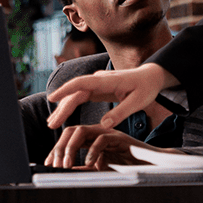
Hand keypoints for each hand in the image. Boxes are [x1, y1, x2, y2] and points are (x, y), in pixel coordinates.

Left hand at [45, 124, 175, 169]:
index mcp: (92, 138)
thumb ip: (86, 169)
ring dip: (70, 148)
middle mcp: (98, 133)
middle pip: (71, 131)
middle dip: (59, 148)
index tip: (49, 163)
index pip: (69, 137)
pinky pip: (101, 139)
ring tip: (67, 164)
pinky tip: (89, 163)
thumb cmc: (129, 166)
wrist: (152, 166)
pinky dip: (92, 151)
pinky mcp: (120, 138)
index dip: (56, 149)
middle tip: (55, 164)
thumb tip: (69, 172)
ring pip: (81, 131)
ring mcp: (109, 133)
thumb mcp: (101, 169)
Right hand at [46, 63, 175, 130]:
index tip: (52, 98)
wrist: (151, 77)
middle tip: (51, 124)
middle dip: (62, 107)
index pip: (82, 83)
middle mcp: (99, 80)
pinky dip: (71, 105)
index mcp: (108, 81)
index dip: (66, 90)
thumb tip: (103, 125)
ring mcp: (97, 83)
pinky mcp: (98, 89)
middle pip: (75, 92)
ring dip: (64, 108)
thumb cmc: (146, 88)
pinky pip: (81, 96)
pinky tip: (63, 115)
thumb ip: (121, 113)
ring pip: (76, 95)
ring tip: (52, 123)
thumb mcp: (138, 102)